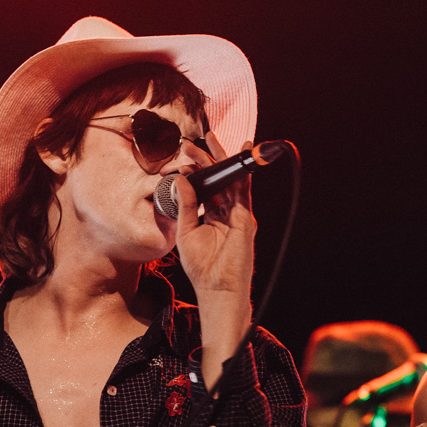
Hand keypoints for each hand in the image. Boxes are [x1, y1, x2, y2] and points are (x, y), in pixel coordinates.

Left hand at [173, 132, 255, 298]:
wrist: (218, 288)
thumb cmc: (202, 267)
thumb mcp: (186, 231)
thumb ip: (185, 205)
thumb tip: (181, 179)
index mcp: (211, 216)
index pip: (205, 187)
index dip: (196, 171)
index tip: (184, 157)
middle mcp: (226, 213)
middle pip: (218, 179)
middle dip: (208, 157)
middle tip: (195, 139)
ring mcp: (237, 214)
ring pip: (230, 180)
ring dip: (221, 158)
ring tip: (209, 138)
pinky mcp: (245, 218)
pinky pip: (243, 190)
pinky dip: (242, 171)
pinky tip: (239, 155)